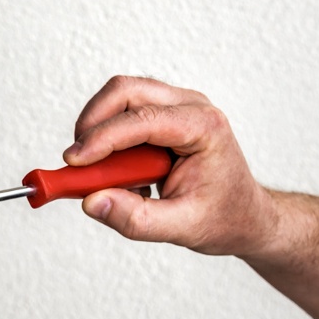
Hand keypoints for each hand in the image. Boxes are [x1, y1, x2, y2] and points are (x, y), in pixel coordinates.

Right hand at [65, 76, 277, 256]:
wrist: (244, 215)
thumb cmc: (223, 217)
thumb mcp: (182, 228)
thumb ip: (136, 219)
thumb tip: (92, 202)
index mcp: (204, 127)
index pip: (142, 120)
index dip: (102, 138)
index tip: (74, 161)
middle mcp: (191, 107)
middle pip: (126, 91)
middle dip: (92, 121)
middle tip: (76, 160)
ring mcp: (177, 106)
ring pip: (120, 96)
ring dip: (98, 128)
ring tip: (100, 171)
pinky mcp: (162, 115)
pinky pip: (122, 112)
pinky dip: (107, 137)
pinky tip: (119, 171)